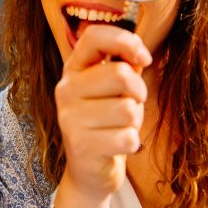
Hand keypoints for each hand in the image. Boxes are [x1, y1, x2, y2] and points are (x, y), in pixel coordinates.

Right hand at [55, 24, 151, 200]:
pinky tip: (117, 146)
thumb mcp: (113, 88)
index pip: (94, 37)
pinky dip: (131, 143)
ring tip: (121, 126)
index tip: (142, 58)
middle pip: (120, 74)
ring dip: (134, 120)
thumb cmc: (106, 121)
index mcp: (73, 69)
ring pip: (127, 109)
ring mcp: (70, 118)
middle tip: (133, 102)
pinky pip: (128, 137)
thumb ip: (125, 64)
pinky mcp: (82, 146)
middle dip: (139, 90)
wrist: (89, 170)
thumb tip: (139, 54)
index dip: (125, 41)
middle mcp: (65, 90)